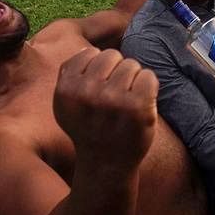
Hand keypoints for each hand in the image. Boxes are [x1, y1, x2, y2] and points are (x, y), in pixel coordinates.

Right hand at [54, 48, 158, 167]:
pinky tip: (140, 104)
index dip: (98, 69)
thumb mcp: (65, 105)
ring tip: (126, 103)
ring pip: (131, 65)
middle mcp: (87, 92)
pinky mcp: (138, 106)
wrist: (106, 165)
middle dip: (116, 71)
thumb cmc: (89, 129)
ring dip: (132, 81)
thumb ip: (69, 76)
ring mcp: (113, 99)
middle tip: (114, 96)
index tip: (98, 89)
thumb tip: (87, 49)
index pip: (90, 53)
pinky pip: (148, 76)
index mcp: (67, 89)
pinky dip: (149, 87)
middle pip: (112, 55)